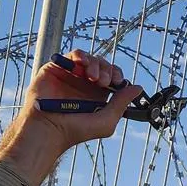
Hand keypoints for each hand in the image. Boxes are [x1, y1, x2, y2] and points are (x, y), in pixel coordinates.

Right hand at [0, 50, 143, 185]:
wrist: (49, 129)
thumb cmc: (75, 130)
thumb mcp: (106, 121)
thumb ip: (121, 104)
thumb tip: (137, 88)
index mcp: (97, 95)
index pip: (112, 77)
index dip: (117, 75)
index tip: (118, 82)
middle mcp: (84, 83)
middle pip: (103, 65)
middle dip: (107, 70)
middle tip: (104, 82)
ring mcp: (71, 75)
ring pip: (90, 58)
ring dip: (96, 64)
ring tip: (93, 77)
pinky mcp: (58, 68)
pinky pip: (73, 55)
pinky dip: (81, 56)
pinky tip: (83, 66)